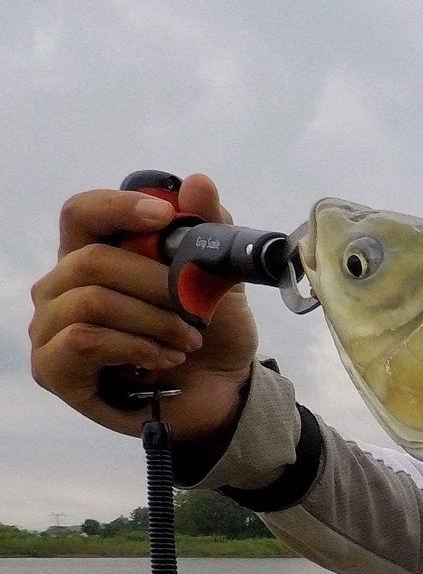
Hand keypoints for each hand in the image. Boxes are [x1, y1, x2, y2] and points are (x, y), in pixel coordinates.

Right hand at [31, 174, 257, 455]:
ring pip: (91, 301)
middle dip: (156, 282)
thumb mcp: (221, 278)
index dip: (118, 207)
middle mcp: (60, 286)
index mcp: (94, 255)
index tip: (163, 217)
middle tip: (195, 308)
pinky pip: (84, 339)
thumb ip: (210, 230)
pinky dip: (136, 345)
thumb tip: (197, 182)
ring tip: (188, 339)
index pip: (83, 213)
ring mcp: (50, 327)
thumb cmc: (210, 332)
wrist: (220, 391)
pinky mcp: (53, 368)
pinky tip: (165, 357)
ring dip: (153, 320)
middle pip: (92, 259)